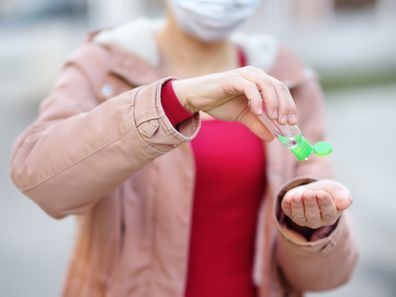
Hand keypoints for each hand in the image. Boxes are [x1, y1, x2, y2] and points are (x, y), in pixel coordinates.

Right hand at [172, 66, 296, 140]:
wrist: (197, 98)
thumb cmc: (220, 104)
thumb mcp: (243, 117)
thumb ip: (258, 125)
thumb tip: (272, 138)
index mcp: (259, 81)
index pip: (281, 89)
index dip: (289, 105)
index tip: (292, 122)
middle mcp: (254, 74)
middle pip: (277, 86)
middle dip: (285, 105)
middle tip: (285, 122)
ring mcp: (243, 75)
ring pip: (266, 85)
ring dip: (273, 102)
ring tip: (274, 118)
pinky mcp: (232, 79)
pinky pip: (249, 87)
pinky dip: (256, 100)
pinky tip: (257, 112)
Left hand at [281, 180, 352, 228]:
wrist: (312, 190)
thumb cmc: (328, 191)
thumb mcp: (338, 190)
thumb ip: (343, 197)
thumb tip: (345, 204)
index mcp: (330, 216)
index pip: (328, 213)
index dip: (324, 203)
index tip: (321, 193)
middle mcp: (316, 221)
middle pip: (312, 215)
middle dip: (310, 204)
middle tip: (309, 193)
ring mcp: (302, 219)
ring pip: (299, 216)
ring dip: (298, 205)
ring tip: (298, 194)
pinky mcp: (290, 213)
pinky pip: (288, 211)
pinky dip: (288, 205)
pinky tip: (290, 197)